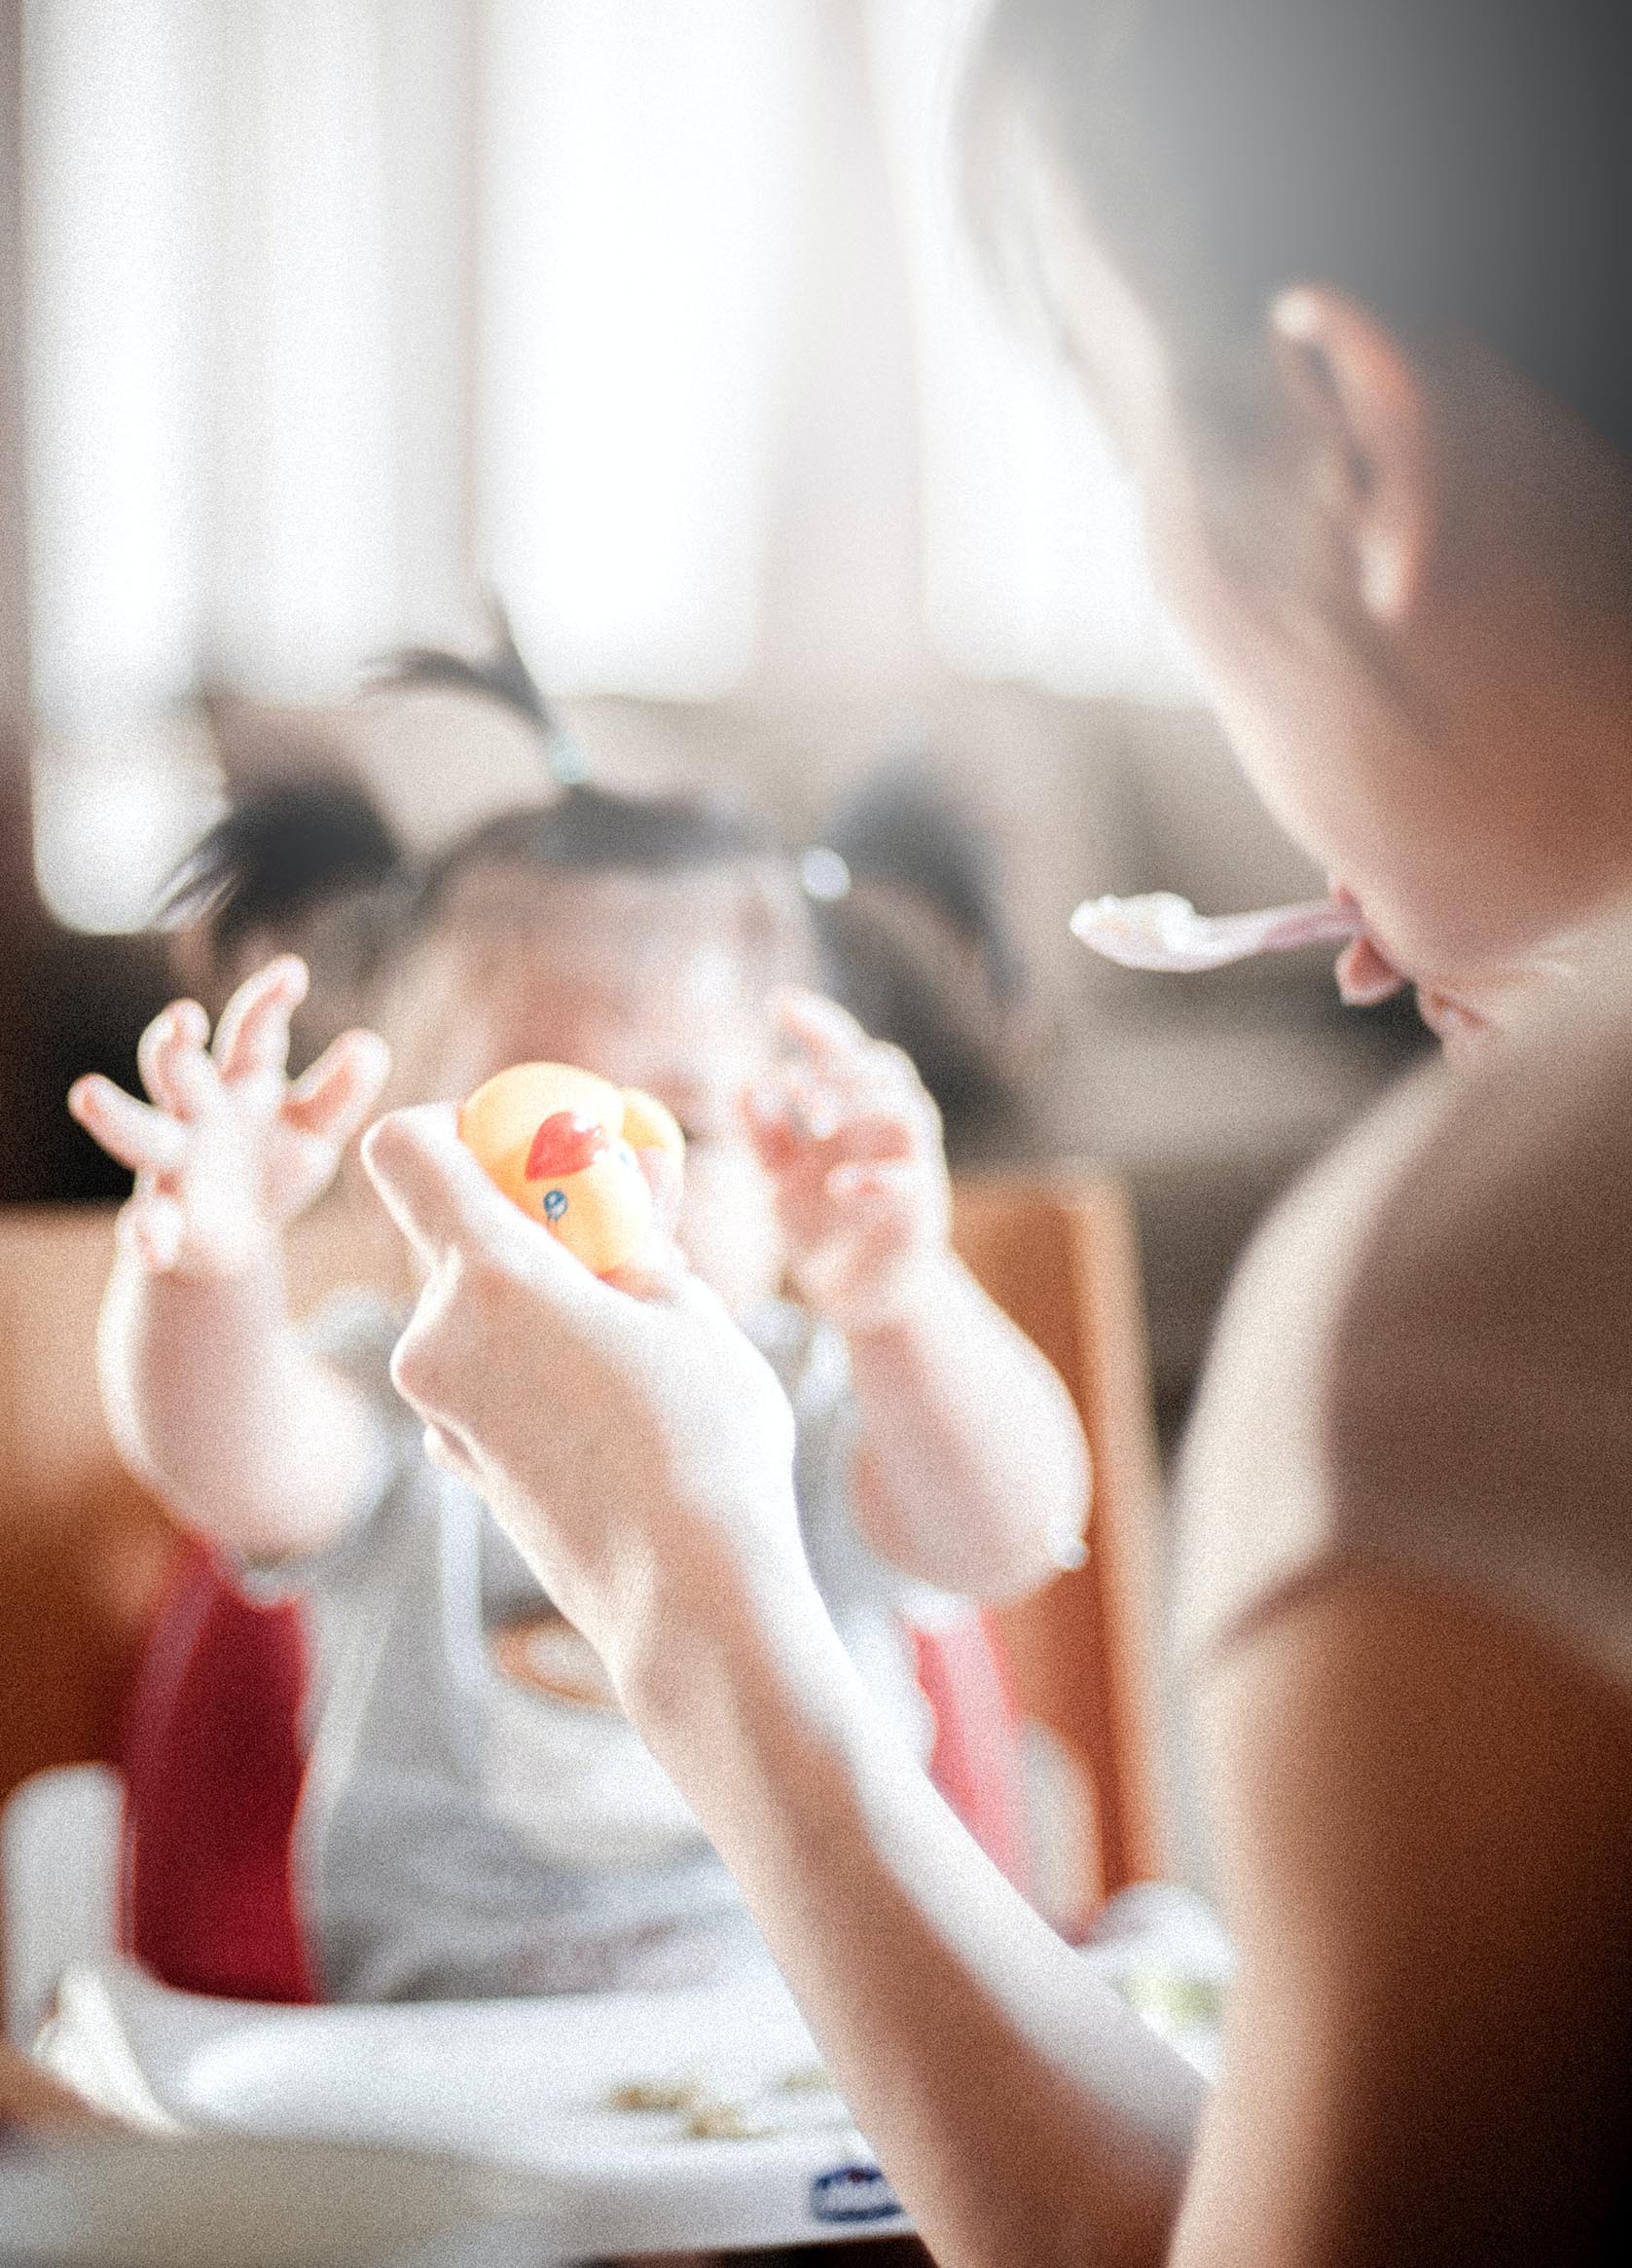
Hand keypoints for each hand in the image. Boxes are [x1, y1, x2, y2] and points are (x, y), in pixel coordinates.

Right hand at [68, 955, 390, 1279]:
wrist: (236, 1243)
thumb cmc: (273, 1167)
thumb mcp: (314, 1133)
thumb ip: (339, 1093)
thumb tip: (371, 1045)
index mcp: (241, 1083)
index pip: (251, 1034)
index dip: (268, 1002)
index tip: (293, 973)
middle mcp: (197, 1112)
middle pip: (177, 1070)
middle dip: (174, 1044)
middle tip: (181, 1019)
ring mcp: (173, 1162)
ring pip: (138, 1131)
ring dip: (116, 1114)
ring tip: (87, 1093)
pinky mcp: (162, 1218)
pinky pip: (147, 1222)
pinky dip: (146, 1232)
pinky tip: (152, 1244)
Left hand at [360, 1105, 803, 1703]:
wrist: (690, 1602)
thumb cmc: (705, 1444)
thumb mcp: (689, 1308)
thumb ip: (635, 1233)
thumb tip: (626, 1180)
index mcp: (490, 1277)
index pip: (403, 1150)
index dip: (454, 1126)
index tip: (523, 1145)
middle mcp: (435, 1338)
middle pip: (445, 1231)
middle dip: (522, 1218)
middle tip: (611, 1234)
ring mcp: (436, 1409)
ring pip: (468, 1308)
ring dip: (533, 1294)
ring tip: (632, 1328)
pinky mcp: (455, 1461)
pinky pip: (477, 1374)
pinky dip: (526, 1360)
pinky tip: (607, 1397)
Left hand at [744, 990, 951, 1333]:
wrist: (862, 1294)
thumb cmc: (825, 1226)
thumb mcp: (781, 1177)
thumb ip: (764, 1135)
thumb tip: (744, 1086)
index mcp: (855, 1112)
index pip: (845, 1050)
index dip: (818, 1024)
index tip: (778, 1004)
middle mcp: (888, 1130)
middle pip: (886, 1068)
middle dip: (839, 1067)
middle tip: (793, 1085)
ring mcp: (911, 1166)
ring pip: (908, 1110)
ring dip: (861, 1105)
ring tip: (814, 1121)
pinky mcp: (919, 1210)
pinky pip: (908, 1180)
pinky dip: (872, 1177)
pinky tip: (835, 1185)